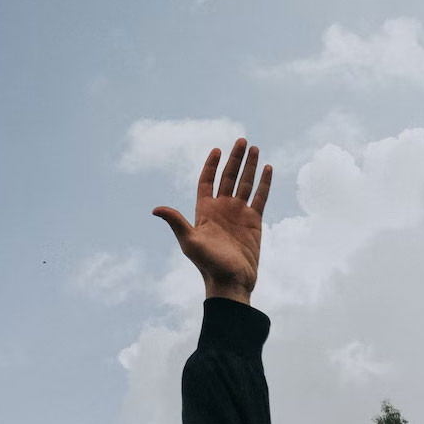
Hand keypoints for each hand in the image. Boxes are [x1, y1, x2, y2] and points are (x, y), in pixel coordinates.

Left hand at [152, 137, 272, 303]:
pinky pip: (260, 197)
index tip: (217, 149)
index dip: (211, 165)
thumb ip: (176, 222)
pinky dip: (264, 183)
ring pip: (245, 183)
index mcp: (205, 210)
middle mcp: (222, 208)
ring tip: (255, 148)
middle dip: (235, 158)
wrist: (231, 283)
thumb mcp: (189, 241)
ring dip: (250, 166)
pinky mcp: (254, 221)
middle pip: (228, 176)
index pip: (207, 181)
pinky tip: (268, 168)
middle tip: (242, 140)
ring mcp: (239, 213)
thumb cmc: (208, 264)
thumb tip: (156, 209)